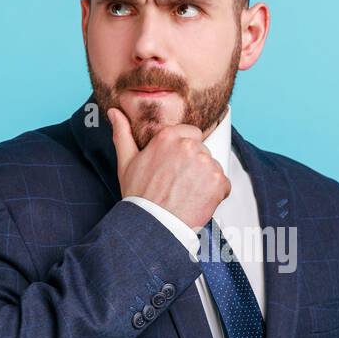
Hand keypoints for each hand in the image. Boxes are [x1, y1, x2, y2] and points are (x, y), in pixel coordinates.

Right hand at [110, 106, 229, 230]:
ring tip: (187, 194)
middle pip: (202, 150)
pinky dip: (215, 194)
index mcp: (168, 137)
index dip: (185, 152)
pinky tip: (197, 201)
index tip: (177, 167)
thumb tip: (114, 112)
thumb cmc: (140, 197)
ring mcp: (205, 163)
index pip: (191, 133)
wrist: (154, 225)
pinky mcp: (218, 180)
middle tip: (179, 184)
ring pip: (213, 167)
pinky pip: (223, 184)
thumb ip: (123, 133)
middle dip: (195, 166)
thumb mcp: (126, 162)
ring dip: (205, 180)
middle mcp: (189, 146)